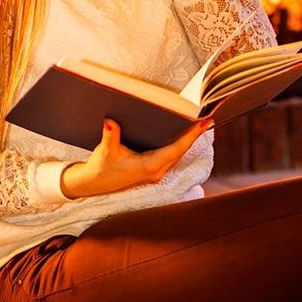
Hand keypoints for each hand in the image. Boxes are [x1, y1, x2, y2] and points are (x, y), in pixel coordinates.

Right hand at [60, 112, 209, 200]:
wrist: (93, 183)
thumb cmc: (101, 168)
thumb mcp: (104, 151)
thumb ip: (110, 135)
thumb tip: (110, 121)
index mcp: (149, 166)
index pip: (176, 149)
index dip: (191, 136)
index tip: (204, 123)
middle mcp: (156, 171)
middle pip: (181, 151)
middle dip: (194, 135)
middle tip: (207, 118)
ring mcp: (155, 172)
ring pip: (178, 154)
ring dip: (188, 140)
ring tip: (199, 124)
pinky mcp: (152, 170)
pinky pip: (171, 155)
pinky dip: (179, 144)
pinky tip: (182, 134)